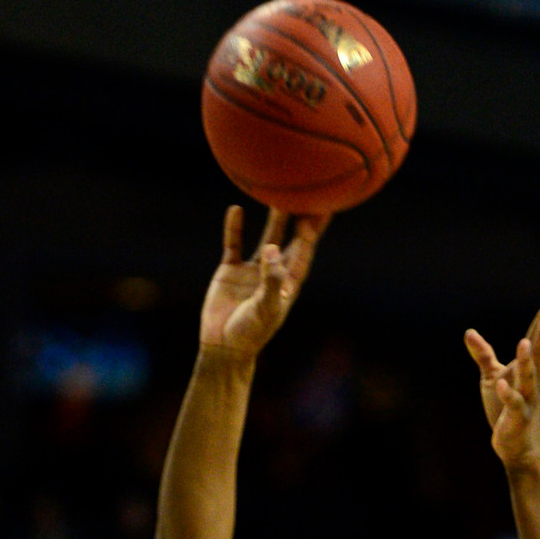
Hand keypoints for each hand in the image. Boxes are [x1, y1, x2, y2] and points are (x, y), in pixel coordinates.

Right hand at [200, 205, 326, 362]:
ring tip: (278, 193)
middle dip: (301, 218)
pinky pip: (233, 244)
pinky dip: (234, 228)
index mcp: (288, 284)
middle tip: (311, 191)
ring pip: (267, 237)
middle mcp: (274, 273)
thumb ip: (270, 279)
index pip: (304, 252)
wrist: (222, 347)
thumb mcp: (264, 309)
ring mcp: (252, 270)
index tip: (317, 209)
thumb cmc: (250, 334)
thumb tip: (272, 249)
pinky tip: (235, 210)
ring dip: (274, 218)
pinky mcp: (230, 271)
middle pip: (292, 240)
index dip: (311, 232)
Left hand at [465, 307, 539, 470]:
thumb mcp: (493, 378)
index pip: (534, 345)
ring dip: (526, 361)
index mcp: (527, 372)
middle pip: (538, 355)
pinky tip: (501, 384)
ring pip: (528, 378)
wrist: (518, 446)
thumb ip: (484, 355)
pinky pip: (513, 404)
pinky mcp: (517, 418)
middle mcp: (531, 382)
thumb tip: (469, 332)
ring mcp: (526, 400)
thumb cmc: (507, 410)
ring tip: (524, 343)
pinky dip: (507, 394)